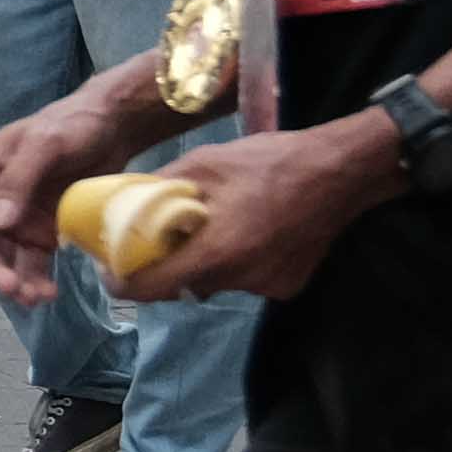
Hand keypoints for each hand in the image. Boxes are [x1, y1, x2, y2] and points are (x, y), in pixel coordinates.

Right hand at [0, 83, 172, 303]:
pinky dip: (36, 281)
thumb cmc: (73, 124)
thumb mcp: (45, 142)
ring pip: (3, 257)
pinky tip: (49, 292)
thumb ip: (18, 179)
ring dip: (13, 280)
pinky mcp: (42, 232)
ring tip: (35, 298)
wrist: (113, 128)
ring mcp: (17, 218)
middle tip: (11, 287)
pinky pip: (32, 263)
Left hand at [113, 113, 402, 305]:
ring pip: (212, 283)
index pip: (148, 289)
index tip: (110, 266)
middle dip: (163, 266)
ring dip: (202, 262)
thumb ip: (157, 190)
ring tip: (212, 225)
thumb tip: (120, 202)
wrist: (341, 171)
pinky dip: (235, 263)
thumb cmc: (268, 162)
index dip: (121, 280)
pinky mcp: (287, 288)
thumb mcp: (202, 165)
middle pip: (180, 287)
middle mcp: (240, 281)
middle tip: (158, 237)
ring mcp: (267, 288)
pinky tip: (247, 232)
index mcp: (214, 254)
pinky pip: (245, 281)